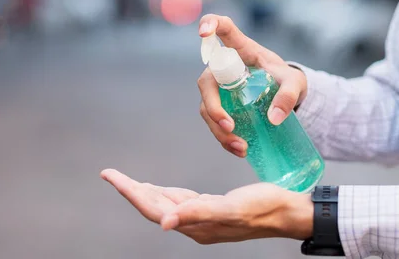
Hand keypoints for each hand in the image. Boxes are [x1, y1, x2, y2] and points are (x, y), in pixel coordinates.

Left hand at [100, 169, 313, 243]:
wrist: (287, 212)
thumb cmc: (264, 208)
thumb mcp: (232, 209)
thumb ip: (198, 214)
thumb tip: (165, 223)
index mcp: (196, 225)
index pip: (153, 208)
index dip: (130, 192)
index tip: (110, 176)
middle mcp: (195, 224)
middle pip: (154, 206)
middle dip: (131, 190)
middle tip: (110, 174)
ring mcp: (203, 218)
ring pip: (166, 204)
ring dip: (145, 192)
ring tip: (126, 181)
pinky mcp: (212, 210)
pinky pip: (181, 201)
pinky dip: (166, 192)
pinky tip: (161, 189)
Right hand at [197, 14, 307, 156]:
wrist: (287, 97)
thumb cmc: (288, 80)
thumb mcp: (294, 83)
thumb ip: (288, 95)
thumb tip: (274, 118)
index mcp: (241, 50)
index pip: (223, 29)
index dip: (210, 25)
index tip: (203, 32)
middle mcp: (224, 69)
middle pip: (206, 84)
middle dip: (213, 107)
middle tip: (230, 126)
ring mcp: (220, 89)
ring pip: (207, 109)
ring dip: (219, 131)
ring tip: (242, 148)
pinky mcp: (222, 108)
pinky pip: (216, 124)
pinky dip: (225, 139)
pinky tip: (240, 150)